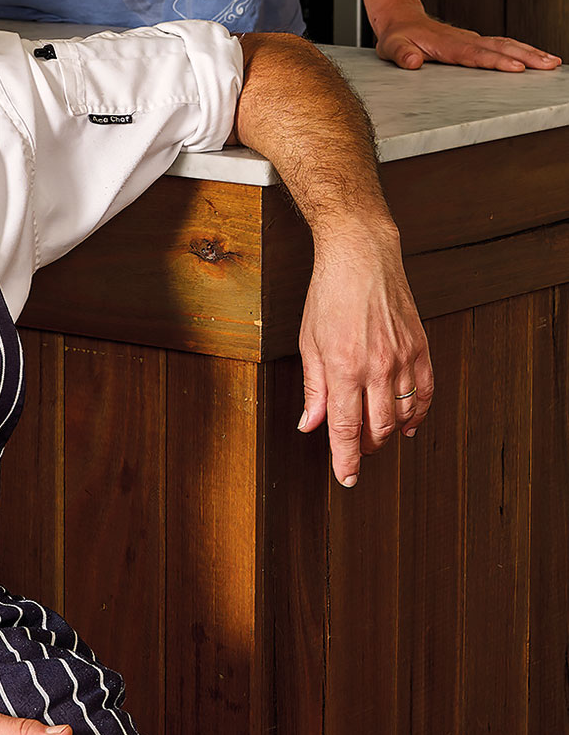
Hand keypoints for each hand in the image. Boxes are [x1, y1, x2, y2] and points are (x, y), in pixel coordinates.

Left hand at [298, 224, 431, 485]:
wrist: (362, 256)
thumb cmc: (329, 293)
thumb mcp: (309, 341)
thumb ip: (313, 388)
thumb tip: (310, 424)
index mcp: (344, 367)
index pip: (346, 429)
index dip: (346, 459)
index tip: (346, 478)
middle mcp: (377, 367)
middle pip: (377, 428)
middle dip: (366, 447)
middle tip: (356, 450)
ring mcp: (403, 358)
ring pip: (402, 415)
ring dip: (389, 432)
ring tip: (376, 435)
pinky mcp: (420, 348)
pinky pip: (425, 393)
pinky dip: (417, 414)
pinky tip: (407, 423)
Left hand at [373, 12, 559, 72]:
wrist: (403, 20)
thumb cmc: (398, 37)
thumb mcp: (390, 46)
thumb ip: (400, 54)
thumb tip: (411, 62)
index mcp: (448, 45)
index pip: (476, 55)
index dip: (496, 61)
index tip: (516, 68)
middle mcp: (465, 41)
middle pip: (500, 48)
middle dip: (526, 57)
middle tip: (549, 65)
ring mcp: (473, 40)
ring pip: (506, 45)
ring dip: (530, 53)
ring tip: (553, 63)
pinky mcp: (477, 43)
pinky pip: (504, 46)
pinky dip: (523, 51)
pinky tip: (538, 59)